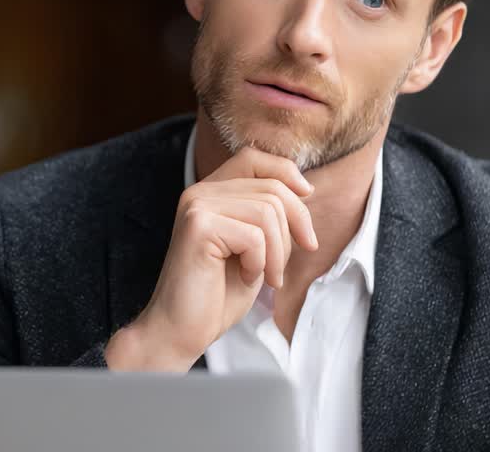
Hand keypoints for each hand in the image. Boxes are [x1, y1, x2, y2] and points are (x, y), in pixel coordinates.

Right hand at [104, 147, 318, 371]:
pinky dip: (260, 263)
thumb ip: (270, 215)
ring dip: (277, 252)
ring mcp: (196, 206)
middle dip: (294, 227)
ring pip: (267, 211)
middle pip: (271, 188)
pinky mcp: (198, 226)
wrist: (181, 330)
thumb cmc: (219, 293)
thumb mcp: (255, 247)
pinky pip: (254, 235)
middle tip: (283, 267)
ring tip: (266, 278)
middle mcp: (199, 192)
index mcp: (211, 192)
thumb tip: (304, 189)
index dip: (287, 173)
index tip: (307, 197)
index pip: (254, 158)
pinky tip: (245, 278)